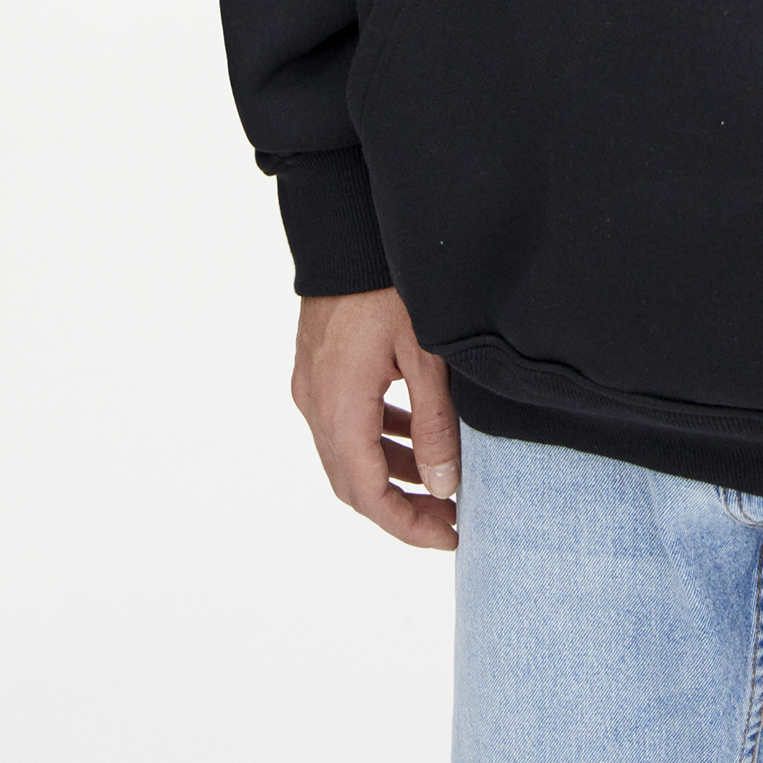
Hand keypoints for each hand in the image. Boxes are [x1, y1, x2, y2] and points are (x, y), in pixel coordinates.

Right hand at [291, 286, 459, 548]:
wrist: (347, 229)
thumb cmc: (389, 285)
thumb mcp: (426, 356)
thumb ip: (434, 425)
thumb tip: (443, 485)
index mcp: (340, 407)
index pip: (369, 493)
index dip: (408, 524)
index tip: (450, 534)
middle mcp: (315, 403)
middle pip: (352, 482)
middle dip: (401, 507)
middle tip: (449, 516)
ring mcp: (311, 384)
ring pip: (346, 453)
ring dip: (390, 472)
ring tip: (439, 479)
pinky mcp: (316, 366)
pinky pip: (342, 421)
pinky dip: (377, 438)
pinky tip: (412, 432)